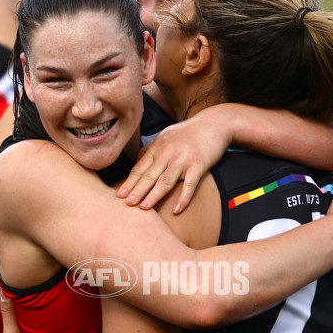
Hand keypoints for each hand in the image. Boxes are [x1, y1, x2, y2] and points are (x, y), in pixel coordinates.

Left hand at [117, 106, 233, 211]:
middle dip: (136, 190)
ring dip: (154, 194)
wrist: (214, 123)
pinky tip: (177, 210)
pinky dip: (184, 197)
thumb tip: (137, 160)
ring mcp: (183, 159)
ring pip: (165, 180)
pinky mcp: (198, 164)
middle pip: (149, 175)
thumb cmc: (189, 132)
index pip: (140, 168)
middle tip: (126, 204)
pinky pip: (190, 184)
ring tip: (144, 207)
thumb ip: (151, 148)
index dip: (129, 182)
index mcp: (158, 148)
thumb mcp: (166, 136)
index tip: (119, 195)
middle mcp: (167, 154)